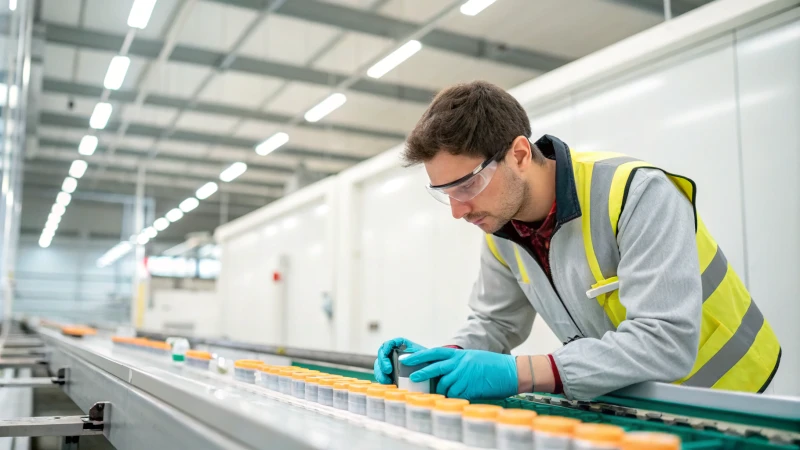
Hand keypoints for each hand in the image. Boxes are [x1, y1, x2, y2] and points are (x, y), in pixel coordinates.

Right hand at [373, 337, 426, 383]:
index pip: (390, 343)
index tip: (386, 352)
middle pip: (382, 354)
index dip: (386, 346)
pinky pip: (381, 375)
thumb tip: (404, 359)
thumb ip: (415, 356)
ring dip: (380, 373)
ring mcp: (390, 363)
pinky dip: (382, 379)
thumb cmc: (428, 361)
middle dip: (382, 362)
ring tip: (387, 380)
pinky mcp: (389, 373)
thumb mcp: (423, 356)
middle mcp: (393, 353)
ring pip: (379, 365)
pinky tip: (388, 383)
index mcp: (401, 346)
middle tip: (388, 370)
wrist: (431, 371)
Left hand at [401, 348, 517, 399]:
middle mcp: (459, 363)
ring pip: (444, 385)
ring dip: (441, 391)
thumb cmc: (494, 365)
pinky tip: (454, 399)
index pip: (435, 352)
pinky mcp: (469, 388)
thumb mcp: (473, 358)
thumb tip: (445, 372)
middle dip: (421, 373)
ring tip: (442, 394)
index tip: (407, 359)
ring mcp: (464, 375)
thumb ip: (458, 363)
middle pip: (434, 368)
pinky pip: (455, 395)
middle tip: (412, 378)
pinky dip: (452, 398)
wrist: (511, 371)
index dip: (419, 356)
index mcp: (460, 354)